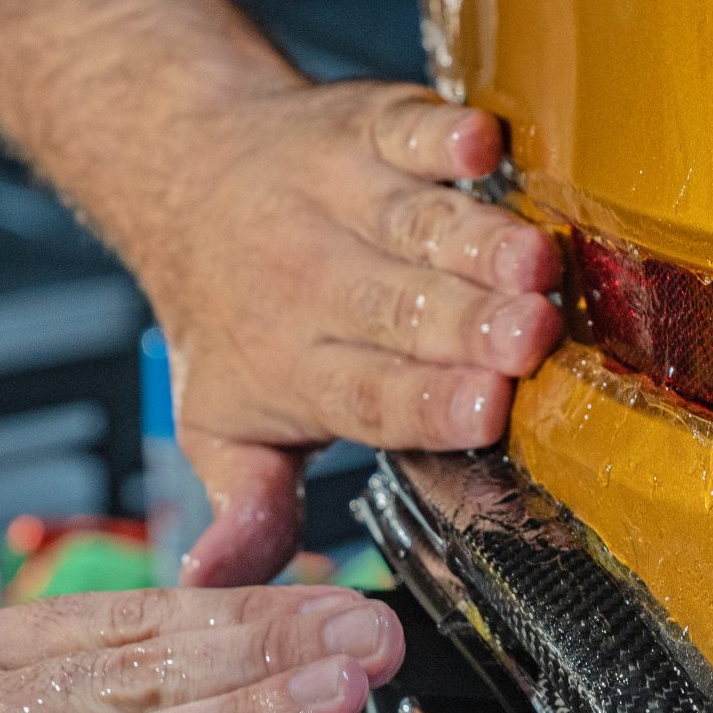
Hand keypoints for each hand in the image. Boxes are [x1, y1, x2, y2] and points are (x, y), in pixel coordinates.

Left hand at [134, 80, 560, 585]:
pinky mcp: (368, 128)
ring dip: (478, 241)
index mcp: (296, 366)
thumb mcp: (218, 428)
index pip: (368, 394)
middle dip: (470, 326)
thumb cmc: (228, 313)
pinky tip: (480, 142)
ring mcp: (345, 199)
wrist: (179, 169)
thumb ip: (249, 509)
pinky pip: (408, 128)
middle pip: (402, 310)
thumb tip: (217, 584)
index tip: (485, 412)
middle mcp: (319, 280)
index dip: (428, 404)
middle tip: (528, 339)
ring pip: (418, 225)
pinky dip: (442, 133)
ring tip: (533, 260)